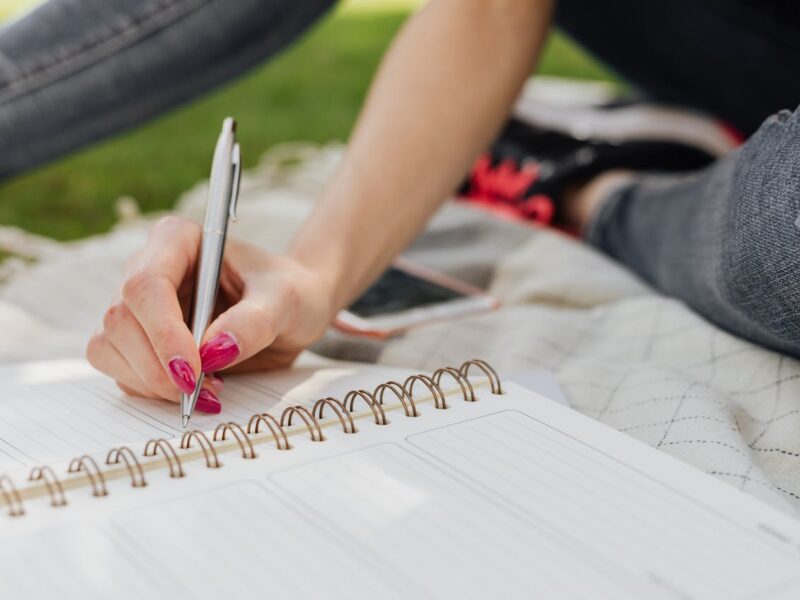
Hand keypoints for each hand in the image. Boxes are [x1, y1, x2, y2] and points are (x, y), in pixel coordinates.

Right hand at [86, 216, 334, 410]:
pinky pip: (122, 372)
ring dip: (152, 383)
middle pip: (121, 320)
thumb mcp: (287, 300)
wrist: (292, 310)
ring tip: (208, 391)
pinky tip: (196, 390)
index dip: (163, 332)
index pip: (146, 284)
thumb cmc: (290, 292)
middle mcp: (148, 268)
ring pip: (110, 348)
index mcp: (178, 240)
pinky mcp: (139, 341)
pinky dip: (152, 391)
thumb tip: (214, 350)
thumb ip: (255, 321)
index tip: (193, 370)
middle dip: (157, 367)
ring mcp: (138, 306)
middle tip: (203, 392)